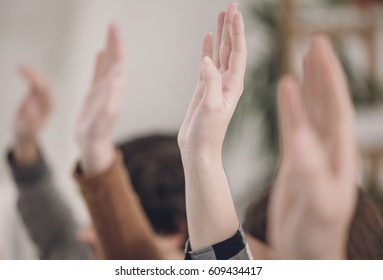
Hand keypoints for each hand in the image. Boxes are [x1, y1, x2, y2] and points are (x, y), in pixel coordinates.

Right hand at [14, 66, 52, 164]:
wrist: (25, 134)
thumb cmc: (26, 132)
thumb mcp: (27, 128)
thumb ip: (30, 120)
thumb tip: (30, 108)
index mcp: (49, 107)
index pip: (44, 90)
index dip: (35, 80)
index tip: (25, 74)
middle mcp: (49, 101)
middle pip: (44, 83)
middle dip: (33, 74)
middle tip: (21, 67)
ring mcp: (44, 98)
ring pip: (41, 81)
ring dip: (32, 72)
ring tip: (20, 66)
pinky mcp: (38, 96)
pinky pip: (36, 83)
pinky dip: (30, 75)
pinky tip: (21, 70)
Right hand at [76, 24, 125, 174]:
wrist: (91, 145)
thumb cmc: (97, 133)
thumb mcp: (105, 114)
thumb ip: (112, 93)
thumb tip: (118, 70)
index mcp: (116, 90)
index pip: (119, 63)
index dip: (118, 45)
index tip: (114, 28)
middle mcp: (112, 88)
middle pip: (115, 60)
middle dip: (115, 42)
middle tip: (112, 24)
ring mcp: (104, 91)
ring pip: (108, 65)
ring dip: (109, 49)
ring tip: (109, 34)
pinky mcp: (95, 95)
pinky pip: (98, 74)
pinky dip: (100, 62)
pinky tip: (100, 53)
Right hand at [178, 3, 246, 159]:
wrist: (199, 149)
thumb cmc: (208, 133)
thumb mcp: (211, 107)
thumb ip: (210, 82)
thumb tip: (207, 59)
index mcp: (234, 84)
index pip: (238, 52)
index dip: (237, 31)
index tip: (235, 12)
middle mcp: (228, 81)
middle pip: (231, 47)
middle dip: (231, 26)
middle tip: (230, 5)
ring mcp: (215, 84)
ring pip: (219, 53)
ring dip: (220, 34)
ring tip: (219, 15)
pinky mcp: (204, 88)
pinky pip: (207, 63)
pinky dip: (207, 49)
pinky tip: (207, 39)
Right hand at [268, 36, 357, 258]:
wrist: (305, 253)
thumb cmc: (315, 237)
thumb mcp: (317, 206)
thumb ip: (310, 173)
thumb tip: (300, 138)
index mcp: (340, 160)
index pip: (338, 111)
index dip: (331, 81)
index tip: (321, 52)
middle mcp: (330, 152)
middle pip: (328, 104)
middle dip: (323, 73)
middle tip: (317, 42)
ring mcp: (313, 154)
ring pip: (312, 112)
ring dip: (309, 84)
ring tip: (304, 57)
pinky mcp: (296, 161)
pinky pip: (294, 127)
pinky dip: (289, 107)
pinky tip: (285, 90)